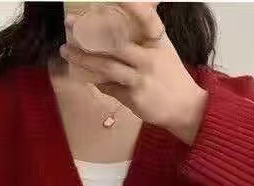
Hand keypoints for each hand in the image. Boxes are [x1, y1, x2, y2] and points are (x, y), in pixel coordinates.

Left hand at [59, 3, 207, 143]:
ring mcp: (141, 78)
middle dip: (90, 32)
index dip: (133, 6)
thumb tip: (128, 11)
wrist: (186, 108)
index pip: (147, 18)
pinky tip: (84, 74)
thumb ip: (145, 34)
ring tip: (67, 51)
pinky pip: (109, 86)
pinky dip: (95, 80)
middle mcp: (150, 57)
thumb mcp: (164, 49)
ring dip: (83, 58)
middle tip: (70, 24)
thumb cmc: (171, 76)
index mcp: (158, 41)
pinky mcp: (134, 97)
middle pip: (116, 42)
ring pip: (107, 65)